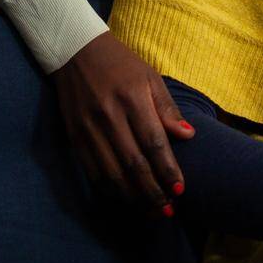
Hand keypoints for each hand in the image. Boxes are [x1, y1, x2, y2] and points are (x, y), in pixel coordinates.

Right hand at [51, 31, 194, 214]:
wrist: (76, 52)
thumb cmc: (120, 64)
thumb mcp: (149, 77)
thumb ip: (167, 108)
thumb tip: (188, 136)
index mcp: (132, 98)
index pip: (153, 142)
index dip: (167, 169)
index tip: (180, 190)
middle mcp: (108, 115)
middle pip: (133, 164)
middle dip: (153, 192)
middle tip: (168, 209)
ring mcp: (88, 128)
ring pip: (112, 174)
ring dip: (133, 197)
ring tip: (151, 210)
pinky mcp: (74, 137)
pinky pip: (93, 172)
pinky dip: (110, 190)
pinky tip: (125, 198)